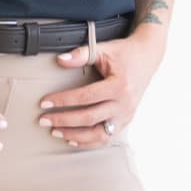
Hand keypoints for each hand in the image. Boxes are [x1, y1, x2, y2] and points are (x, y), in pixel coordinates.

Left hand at [36, 33, 163, 147]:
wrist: (147, 58)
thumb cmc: (124, 53)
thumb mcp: (103, 49)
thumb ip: (81, 54)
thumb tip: (60, 60)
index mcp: (119, 85)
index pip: (85, 97)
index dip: (63, 101)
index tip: (44, 102)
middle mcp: (124, 104)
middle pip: (89, 118)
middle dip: (63, 120)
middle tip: (43, 120)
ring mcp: (126, 115)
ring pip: (99, 134)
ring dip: (75, 135)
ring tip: (55, 132)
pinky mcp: (126, 121)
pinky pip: (107, 138)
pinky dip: (88, 141)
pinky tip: (72, 139)